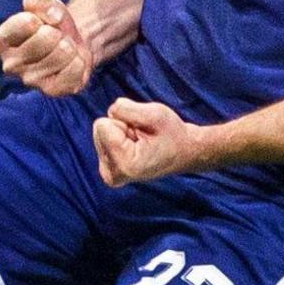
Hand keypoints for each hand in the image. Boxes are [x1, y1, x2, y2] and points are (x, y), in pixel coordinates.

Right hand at [0, 0, 91, 95]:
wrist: (70, 44)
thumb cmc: (50, 23)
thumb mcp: (43, 4)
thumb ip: (40, 1)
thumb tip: (52, 17)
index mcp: (1, 42)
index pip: (26, 22)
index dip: (40, 17)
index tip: (39, 22)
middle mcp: (10, 65)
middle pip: (46, 37)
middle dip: (57, 31)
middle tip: (54, 37)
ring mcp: (30, 81)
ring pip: (63, 53)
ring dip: (69, 46)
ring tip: (62, 49)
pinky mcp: (51, 91)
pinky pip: (74, 70)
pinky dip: (78, 62)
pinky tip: (69, 63)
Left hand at [92, 96, 213, 185]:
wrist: (184, 152)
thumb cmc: (172, 134)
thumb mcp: (155, 114)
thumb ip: (128, 109)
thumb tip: (110, 110)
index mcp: (124, 164)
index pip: (101, 125)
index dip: (124, 121)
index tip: (143, 133)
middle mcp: (112, 174)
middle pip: (99, 129)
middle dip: (122, 127)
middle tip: (143, 137)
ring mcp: (109, 175)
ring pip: (101, 133)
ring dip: (121, 132)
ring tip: (141, 142)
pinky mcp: (108, 171)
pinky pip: (103, 139)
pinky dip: (118, 139)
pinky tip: (135, 147)